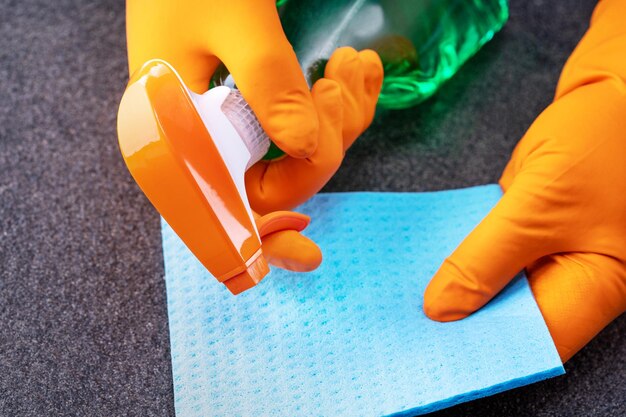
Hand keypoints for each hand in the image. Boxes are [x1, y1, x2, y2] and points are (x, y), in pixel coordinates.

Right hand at [125, 2, 381, 271]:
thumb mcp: (234, 19)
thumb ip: (269, 84)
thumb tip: (307, 151)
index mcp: (172, 130)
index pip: (220, 206)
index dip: (262, 236)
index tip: (309, 252)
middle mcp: (196, 134)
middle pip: (272, 179)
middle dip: (324, 145)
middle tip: (341, 84)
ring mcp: (224, 118)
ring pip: (294, 152)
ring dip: (337, 118)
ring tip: (351, 66)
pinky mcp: (249, 97)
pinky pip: (300, 120)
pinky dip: (334, 103)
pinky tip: (354, 69)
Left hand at [423, 0, 625, 361]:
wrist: (616, 90)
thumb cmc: (598, 142)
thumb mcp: (538, 205)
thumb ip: (488, 259)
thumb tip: (441, 310)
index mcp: (596, 287)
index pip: (534, 341)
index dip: (483, 353)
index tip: (427, 356)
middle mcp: (574, 281)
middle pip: (513, 321)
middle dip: (462, 325)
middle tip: (403, 331)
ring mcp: (551, 255)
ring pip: (499, 289)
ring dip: (457, 293)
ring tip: (403, 304)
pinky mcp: (531, 232)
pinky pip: (493, 257)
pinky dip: (463, 261)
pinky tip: (424, 266)